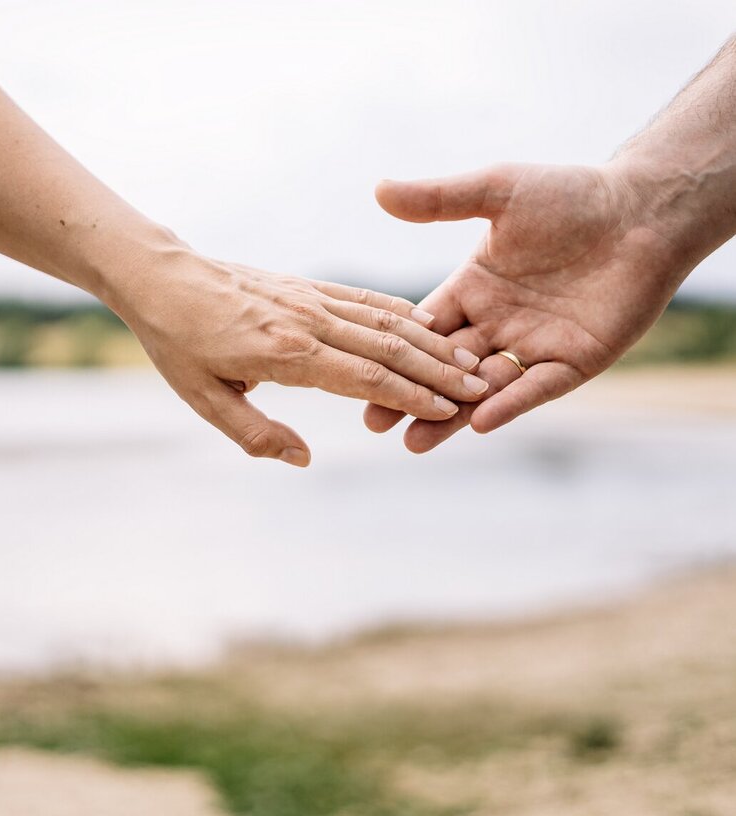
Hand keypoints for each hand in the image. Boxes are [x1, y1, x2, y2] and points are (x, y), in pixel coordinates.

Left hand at [110, 247, 489, 465]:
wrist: (161, 278)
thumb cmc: (177, 343)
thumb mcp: (204, 400)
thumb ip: (256, 434)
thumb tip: (304, 460)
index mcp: (286, 355)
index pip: (365, 379)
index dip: (412, 397)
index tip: (448, 411)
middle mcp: (307, 322)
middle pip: (388, 348)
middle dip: (438, 372)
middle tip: (479, 391)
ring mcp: (310, 299)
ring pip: (384, 320)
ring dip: (430, 343)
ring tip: (467, 362)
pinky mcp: (306, 286)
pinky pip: (363, 299)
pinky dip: (400, 313)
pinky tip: (426, 326)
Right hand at [362, 161, 693, 451]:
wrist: (644, 210)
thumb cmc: (572, 195)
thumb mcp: (497, 190)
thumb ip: (439, 199)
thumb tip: (379, 190)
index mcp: (473, 290)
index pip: (423, 329)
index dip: (390, 352)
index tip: (354, 374)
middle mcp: (497, 324)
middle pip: (443, 368)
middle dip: (410, 395)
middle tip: (374, 422)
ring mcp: (534, 346)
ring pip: (483, 389)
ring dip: (450, 415)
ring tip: (414, 442)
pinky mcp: (574, 361)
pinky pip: (536, 387)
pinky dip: (509, 404)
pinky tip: (480, 420)